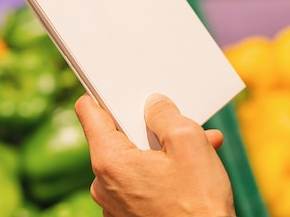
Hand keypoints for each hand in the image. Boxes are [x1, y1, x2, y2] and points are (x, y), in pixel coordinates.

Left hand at [75, 93, 235, 216]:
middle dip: (150, 127)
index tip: (114, 85)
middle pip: (118, 138)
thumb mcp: (189, 141)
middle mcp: (104, 185)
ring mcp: (115, 206)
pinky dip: (163, 174)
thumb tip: (154, 104)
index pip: (89, 112)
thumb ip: (166, 114)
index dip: (102, 93)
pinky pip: (141, 184)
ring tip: (201, 148)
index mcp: (110, 161)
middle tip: (180, 121)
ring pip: (135, 162)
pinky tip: (192, 174)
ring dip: (163, 152)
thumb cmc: (198, 202)